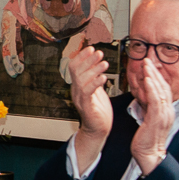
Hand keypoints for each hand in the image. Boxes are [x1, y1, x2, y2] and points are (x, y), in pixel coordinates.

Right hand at [67, 44, 114, 173]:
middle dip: (88, 60)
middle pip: (76, 71)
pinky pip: (87, 93)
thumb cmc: (99, 111)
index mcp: (78, 86)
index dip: (81, 56)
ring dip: (93, 70)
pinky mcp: (86, 107)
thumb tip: (97, 63)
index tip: (91, 48)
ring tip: (104, 63)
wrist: (98, 131)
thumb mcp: (96, 90)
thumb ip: (94, 78)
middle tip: (99, 52)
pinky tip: (103, 78)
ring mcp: (80, 99)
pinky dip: (95, 83)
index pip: (74, 67)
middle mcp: (76, 91)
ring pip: (81, 80)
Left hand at [127, 55, 173, 172]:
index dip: (158, 77)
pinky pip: (155, 101)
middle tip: (148, 60)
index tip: (151, 67)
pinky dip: (152, 89)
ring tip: (147, 65)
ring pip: (160, 91)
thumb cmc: (146, 141)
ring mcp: (164, 115)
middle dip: (156, 72)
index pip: (164, 90)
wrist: (149, 156)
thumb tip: (144, 98)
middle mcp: (167, 111)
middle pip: (164, 87)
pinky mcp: (157, 119)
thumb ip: (149, 108)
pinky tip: (148, 80)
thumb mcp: (148, 120)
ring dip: (153, 76)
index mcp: (166, 111)